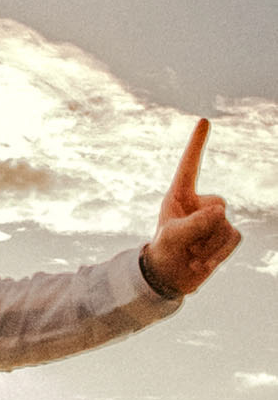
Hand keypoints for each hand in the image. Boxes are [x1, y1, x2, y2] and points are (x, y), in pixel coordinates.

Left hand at [141, 119, 239, 296]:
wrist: (170, 279)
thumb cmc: (164, 253)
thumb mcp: (173, 238)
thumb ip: (194, 224)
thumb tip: (221, 213)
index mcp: (180, 196)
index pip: (189, 166)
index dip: (197, 144)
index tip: (203, 120)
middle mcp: (200, 203)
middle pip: (218, 206)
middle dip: (202, 229)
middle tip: (185, 245)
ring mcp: (215, 219)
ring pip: (226, 226)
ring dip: (209, 247)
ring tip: (191, 256)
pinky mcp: (226, 235)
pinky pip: (234, 239)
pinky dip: (220, 254)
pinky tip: (202, 264)